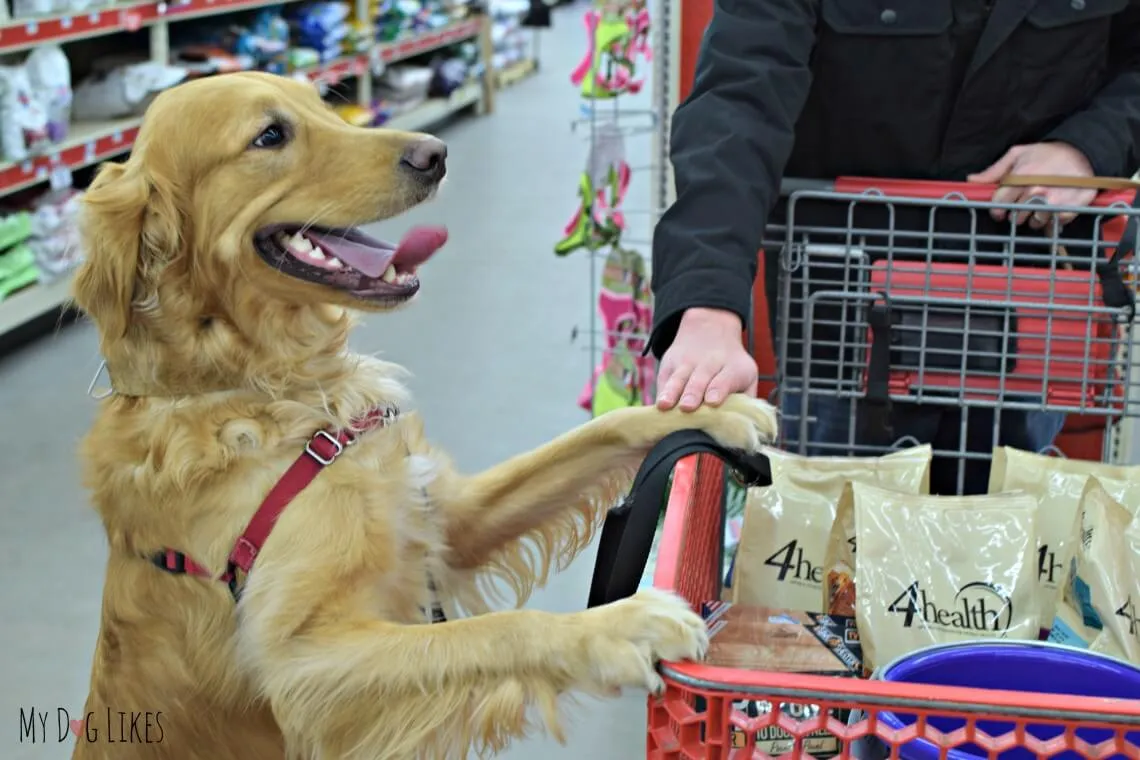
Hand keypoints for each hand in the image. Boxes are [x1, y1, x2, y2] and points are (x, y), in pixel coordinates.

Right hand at [656, 307, 757, 411]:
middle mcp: (709, 363)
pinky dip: (660, 393)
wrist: (710, 329)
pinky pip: (663, 380)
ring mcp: (686, 363)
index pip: (725, 379)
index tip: (713, 402)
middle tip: (688, 407)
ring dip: (671, 392)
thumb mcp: (748, 375)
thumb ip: (748, 400)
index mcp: (733, 368)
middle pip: (699, 380)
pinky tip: (657, 405)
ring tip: (665, 405)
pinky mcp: (669, 364)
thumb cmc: (731, 365)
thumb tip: (745, 425)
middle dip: (693, 393)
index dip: (719, 389)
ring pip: (678, 379)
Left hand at [967, 142, 1096, 228]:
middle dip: (1017, 213)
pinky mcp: (1070, 208)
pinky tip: (1055, 207)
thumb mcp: (1018, 154)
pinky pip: (1054, 224)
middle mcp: (1036, 192)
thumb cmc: (1047, 153)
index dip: (998, 209)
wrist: (1083, 152)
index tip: (1001, 210)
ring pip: (1034, 223)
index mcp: (1020, 179)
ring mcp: (1054, 202)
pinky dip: (1053, 220)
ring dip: (1035, 218)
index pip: (999, 205)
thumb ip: (994, 171)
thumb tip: (972, 180)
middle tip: (1025, 203)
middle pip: (1016, 217)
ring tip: (1040, 205)